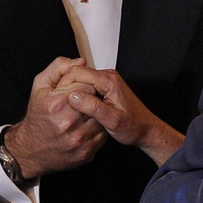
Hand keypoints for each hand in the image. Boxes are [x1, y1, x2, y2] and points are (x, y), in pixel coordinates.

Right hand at [2, 57, 106, 179]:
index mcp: (57, 104)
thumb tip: (79, 62)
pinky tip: (88, 127)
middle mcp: (68, 122)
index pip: (87, 86)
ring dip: (99, 115)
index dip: (87, 84)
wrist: (31, 149)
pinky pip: (102, 136)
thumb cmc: (37, 117)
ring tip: (87, 114)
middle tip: (86, 101)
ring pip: (102, 119)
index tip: (83, 88)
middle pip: (96, 102)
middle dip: (94, 99)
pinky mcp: (86, 152)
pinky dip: (98, 130)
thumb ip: (58, 68)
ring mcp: (78, 139)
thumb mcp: (39, 87)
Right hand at [58, 64, 182, 165]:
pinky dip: (78, 96)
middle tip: (58, 104)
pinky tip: (75, 109)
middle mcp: (107, 78)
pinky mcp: (104, 89)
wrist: (147, 130)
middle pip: (78, 74)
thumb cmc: (133, 127)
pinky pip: (86, 87)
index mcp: (109, 81)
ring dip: (71, 92)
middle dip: (66, 87)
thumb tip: (73, 96)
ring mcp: (106, 82)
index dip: (64, 83)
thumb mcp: (113, 121)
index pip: (78, 72)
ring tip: (65, 108)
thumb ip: (94, 108)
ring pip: (80, 81)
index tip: (56, 97)